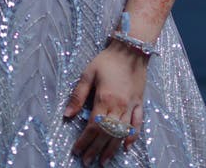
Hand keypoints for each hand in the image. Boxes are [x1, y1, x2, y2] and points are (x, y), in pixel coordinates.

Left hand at [64, 42, 146, 166]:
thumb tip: (66, 114)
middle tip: (87, 161)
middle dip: (95, 149)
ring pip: (121, 133)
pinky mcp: (139, 103)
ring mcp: (131, 106)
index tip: (77, 151)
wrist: (131, 49)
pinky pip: (137, 124)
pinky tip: (126, 147)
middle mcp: (119, 106)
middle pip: (106, 134)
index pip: (93, 127)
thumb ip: (78, 95)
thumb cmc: (107, 59)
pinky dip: (132, 137)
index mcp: (105, 99)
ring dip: (112, 149)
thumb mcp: (88, 73)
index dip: (84, 141)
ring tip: (103, 161)